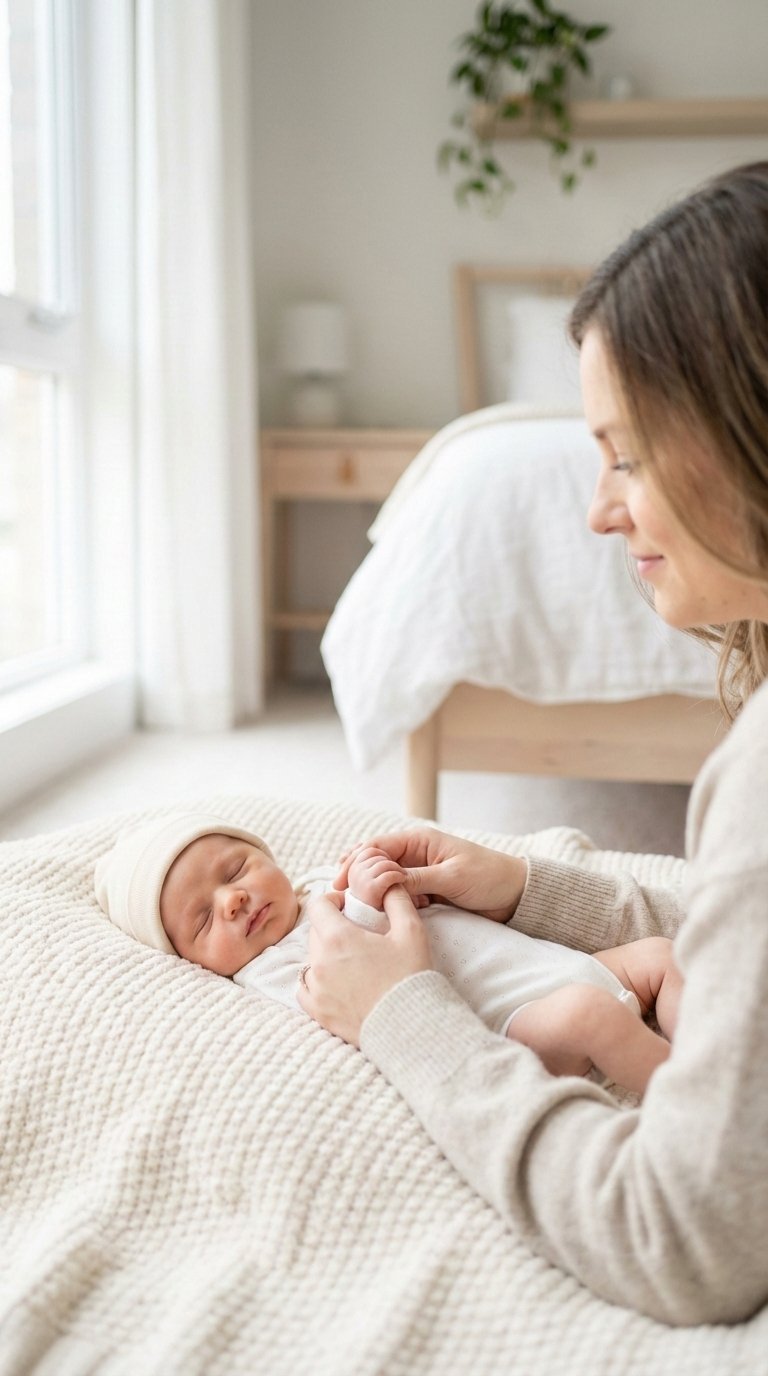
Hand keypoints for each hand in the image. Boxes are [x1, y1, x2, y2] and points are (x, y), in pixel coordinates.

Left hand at [296, 885, 431, 1046]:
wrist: (410, 1028)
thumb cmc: (411, 976)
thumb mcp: (411, 931)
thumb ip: (397, 900)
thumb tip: (389, 883)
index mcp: (338, 937)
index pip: (318, 904)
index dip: (333, 900)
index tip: (349, 906)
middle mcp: (320, 961)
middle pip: (315, 931)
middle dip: (332, 926)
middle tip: (357, 933)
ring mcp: (316, 988)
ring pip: (311, 958)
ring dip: (326, 954)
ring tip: (351, 960)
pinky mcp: (317, 1011)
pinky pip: (305, 987)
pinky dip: (316, 980)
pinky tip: (335, 981)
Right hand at [335, 827, 527, 923]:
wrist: (515, 896)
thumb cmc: (489, 877)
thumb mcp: (451, 877)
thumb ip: (417, 879)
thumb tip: (383, 882)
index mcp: (420, 841)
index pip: (377, 846)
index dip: (355, 861)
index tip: (341, 881)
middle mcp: (414, 855)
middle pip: (374, 863)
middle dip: (356, 877)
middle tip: (341, 895)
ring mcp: (418, 875)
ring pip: (382, 882)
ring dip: (370, 893)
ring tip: (354, 907)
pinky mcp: (424, 893)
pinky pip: (396, 896)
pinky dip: (385, 904)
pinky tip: (375, 915)